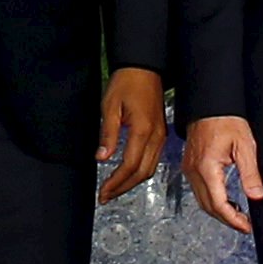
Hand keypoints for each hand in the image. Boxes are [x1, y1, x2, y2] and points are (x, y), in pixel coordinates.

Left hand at [94, 68, 170, 204]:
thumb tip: (101, 158)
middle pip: (142, 173)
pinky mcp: (161, 133)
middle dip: (123, 188)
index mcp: (143, 130)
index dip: (115, 182)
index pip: (129, 165)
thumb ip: (108, 134)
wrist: (144, 67)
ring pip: (149, 169)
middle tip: (105, 196)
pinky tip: (128, 175)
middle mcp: (156, 136)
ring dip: (131, 182)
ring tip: (114, 189)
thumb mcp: (110, 106)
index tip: (103, 192)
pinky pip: (153, 160)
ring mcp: (161, 136)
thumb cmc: (126, 82)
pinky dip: (140, 172)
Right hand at [179, 115, 262, 234]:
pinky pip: (199, 191)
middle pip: (208, 207)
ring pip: (202, 201)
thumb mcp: (245, 146)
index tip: (246, 226)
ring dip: (219, 212)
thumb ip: (250, 173)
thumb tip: (257, 196)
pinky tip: (226, 201)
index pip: (218, 204)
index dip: (233, 219)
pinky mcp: (190, 166)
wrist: (210, 105)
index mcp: (207, 168)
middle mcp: (194, 171)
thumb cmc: (226, 120)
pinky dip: (212, 201)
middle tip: (245, 225)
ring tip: (238, 215)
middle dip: (226, 219)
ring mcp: (190, 169)